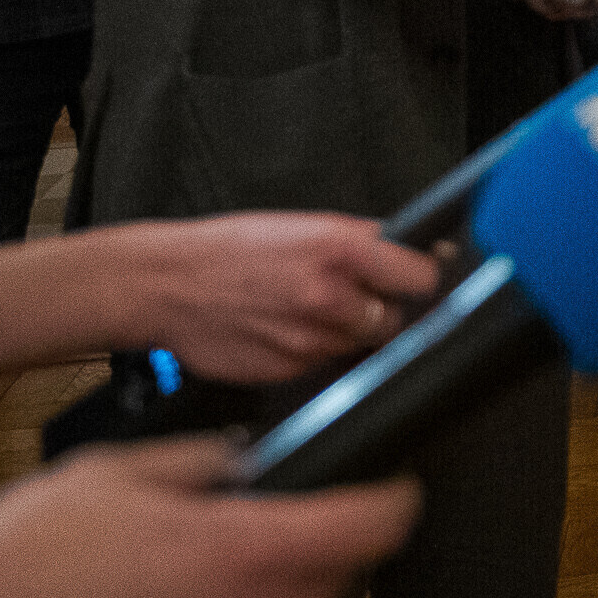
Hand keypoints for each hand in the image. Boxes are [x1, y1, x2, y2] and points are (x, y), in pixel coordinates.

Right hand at [0, 217, 441, 384]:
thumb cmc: (233, 249)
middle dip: (390, 313)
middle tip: (365, 301)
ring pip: (363, 347)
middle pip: (399, 320)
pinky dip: (319, 355)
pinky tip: (288, 332)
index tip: (432, 286)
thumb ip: (365, 244)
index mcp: (342, 250)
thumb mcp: (305, 226)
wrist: (164, 284)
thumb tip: (424, 255)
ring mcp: (310, 340)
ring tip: (312, 313)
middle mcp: (331, 297)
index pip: (422, 277)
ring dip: (352, 336)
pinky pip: (326, 367)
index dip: (430, 284)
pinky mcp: (289, 371)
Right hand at [0, 439, 415, 597]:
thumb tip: (239, 466)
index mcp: (241, 555)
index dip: (393, 504)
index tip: (398, 492)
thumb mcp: (107, 474)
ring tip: (145, 586)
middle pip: (318, 585)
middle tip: (243, 530)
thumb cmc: (11, 569)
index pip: (366, 529)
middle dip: (301, 553)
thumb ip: (194, 465)